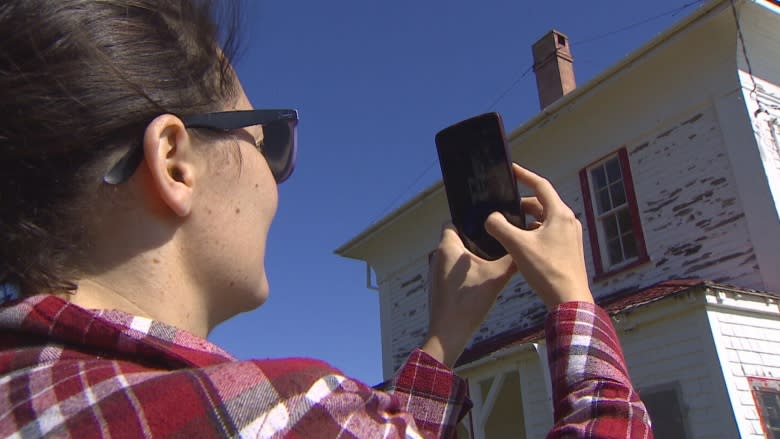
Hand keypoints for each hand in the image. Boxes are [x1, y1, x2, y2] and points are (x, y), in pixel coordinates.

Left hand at [422, 224, 515, 367]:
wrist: (449, 333)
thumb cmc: (468, 303)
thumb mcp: (496, 277)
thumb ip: (512, 260)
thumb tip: (525, 249)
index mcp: (447, 248)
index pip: (453, 222)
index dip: (470, 220)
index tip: (488, 226)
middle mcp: (437, 257)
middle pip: (457, 239)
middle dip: (476, 240)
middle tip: (496, 243)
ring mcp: (436, 273)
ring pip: (456, 257)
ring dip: (471, 258)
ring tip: (492, 261)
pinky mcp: (438, 287)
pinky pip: (453, 272)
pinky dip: (466, 272)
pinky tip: (482, 280)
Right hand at [485, 164, 592, 308]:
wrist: (569, 299)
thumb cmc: (547, 271)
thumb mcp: (517, 246)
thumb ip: (500, 227)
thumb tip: (491, 218)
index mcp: (560, 214)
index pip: (540, 186)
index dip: (524, 175)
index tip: (512, 170)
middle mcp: (568, 221)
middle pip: (542, 203)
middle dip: (521, 204)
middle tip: (503, 208)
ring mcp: (570, 236)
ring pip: (544, 219)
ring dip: (527, 220)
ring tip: (509, 227)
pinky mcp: (569, 249)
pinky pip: (549, 232)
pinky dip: (534, 232)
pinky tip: (522, 244)